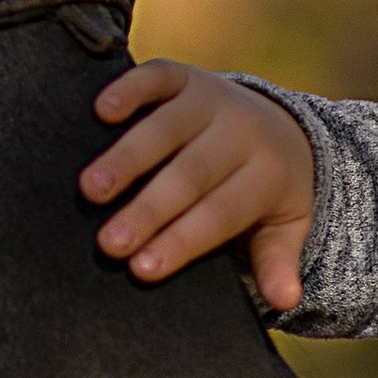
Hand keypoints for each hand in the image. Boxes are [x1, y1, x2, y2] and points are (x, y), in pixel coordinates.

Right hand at [80, 61, 317, 311]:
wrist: (277, 126)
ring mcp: (211, 99)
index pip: (220, 212)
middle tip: (109, 243)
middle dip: (148, 209)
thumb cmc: (264, 191)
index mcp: (267, 175)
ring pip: (168, 127)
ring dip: (127, 157)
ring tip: (90, 190)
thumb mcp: (284, 226)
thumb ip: (279, 260)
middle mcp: (240, 133)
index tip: (142, 269)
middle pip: (191, 174)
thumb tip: (287, 300)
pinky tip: (100, 111)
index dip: (182, 240)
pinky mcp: (184, 77)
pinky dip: (129, 89)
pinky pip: (157, 77)